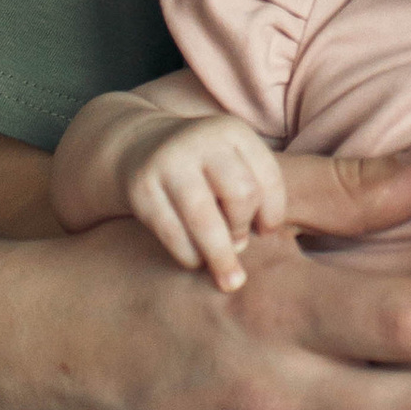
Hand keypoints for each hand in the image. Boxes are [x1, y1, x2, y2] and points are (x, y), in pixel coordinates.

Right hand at [117, 110, 287, 291]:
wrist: (137, 146)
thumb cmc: (200, 165)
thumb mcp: (230, 159)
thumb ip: (252, 189)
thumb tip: (264, 237)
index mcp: (231, 130)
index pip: (268, 177)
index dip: (273, 213)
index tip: (266, 231)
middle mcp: (200, 140)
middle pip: (241, 196)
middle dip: (243, 229)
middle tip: (239, 244)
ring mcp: (168, 162)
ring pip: (206, 221)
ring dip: (221, 257)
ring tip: (229, 278)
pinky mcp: (141, 189)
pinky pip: (174, 234)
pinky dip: (190, 256)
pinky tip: (196, 260)